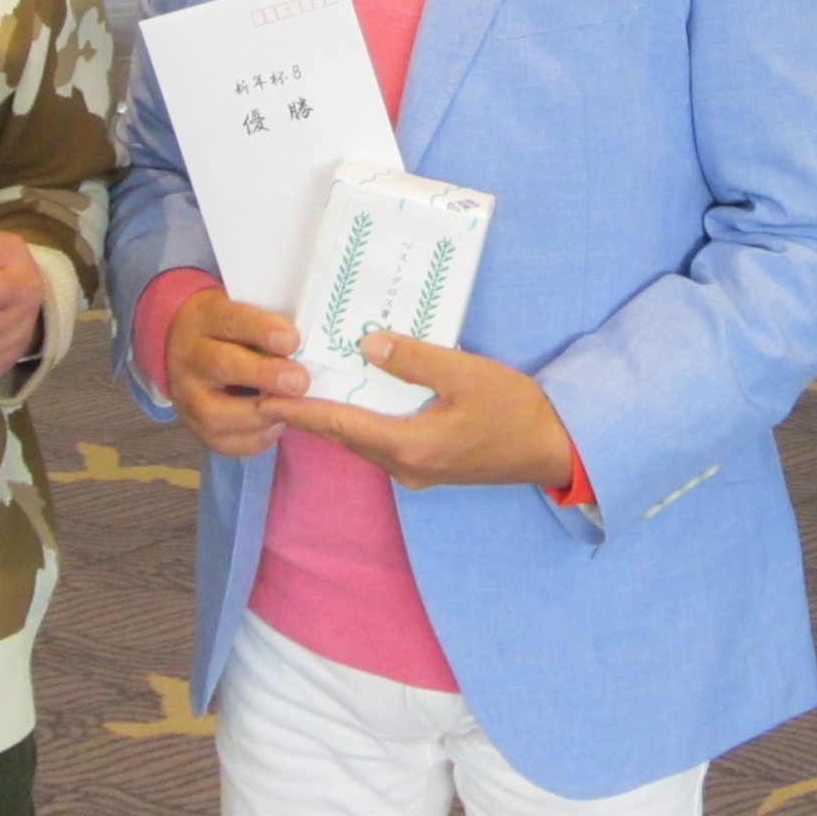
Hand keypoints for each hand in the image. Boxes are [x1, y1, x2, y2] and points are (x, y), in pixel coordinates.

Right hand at [166, 289, 303, 456]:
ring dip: (260, 415)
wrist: (188, 348)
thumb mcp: (244, 309)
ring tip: (291, 409)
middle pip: (221, 365)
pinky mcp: (192, 426)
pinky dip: (254, 439)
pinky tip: (277, 425)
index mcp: (203, 318)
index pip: (230, 320)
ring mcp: (184, 395)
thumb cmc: (232, 327)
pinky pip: (221, 442)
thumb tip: (311, 337)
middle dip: (264, 376)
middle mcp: (188, 356)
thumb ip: (271, 321)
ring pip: (215, 413)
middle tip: (299, 381)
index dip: (262, 330)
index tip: (292, 340)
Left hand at [257, 333, 572, 489]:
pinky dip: (360, 422)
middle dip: (309, 413)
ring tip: (307, 389)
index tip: (264, 399)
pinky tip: (357, 399)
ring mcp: (417, 471)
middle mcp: (405, 466)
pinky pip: (381, 443)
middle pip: (345, 436)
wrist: (552, 447)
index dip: (299, 411)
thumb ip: (414, 359)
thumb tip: (366, 344)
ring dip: (334, 418)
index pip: (340, 424)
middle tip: (275, 386)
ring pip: (362, 441)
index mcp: (409, 445)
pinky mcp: (429, 466)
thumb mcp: (465, 374)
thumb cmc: (514, 409)